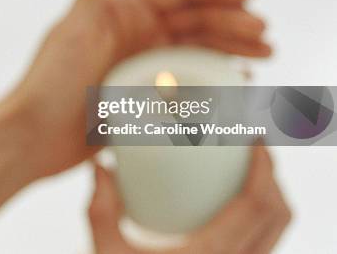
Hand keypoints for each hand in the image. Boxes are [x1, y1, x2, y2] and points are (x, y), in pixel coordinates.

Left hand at [8, 0, 270, 178]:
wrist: (31, 139)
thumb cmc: (47, 83)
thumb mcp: (73, 31)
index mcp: (120, 10)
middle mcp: (133, 32)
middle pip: (194, 17)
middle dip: (232, 20)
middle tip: (264, 35)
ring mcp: (140, 64)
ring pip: (196, 47)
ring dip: (230, 47)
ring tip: (265, 54)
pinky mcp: (143, 94)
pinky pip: (187, 80)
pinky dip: (213, 76)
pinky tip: (237, 81)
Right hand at [88, 146, 291, 253]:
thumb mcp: (107, 253)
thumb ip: (101, 209)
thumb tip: (101, 165)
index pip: (255, 206)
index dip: (263, 167)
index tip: (252, 137)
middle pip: (279, 215)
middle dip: (273, 174)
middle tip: (251, 146)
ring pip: (277, 231)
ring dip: (270, 194)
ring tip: (247, 167)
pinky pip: (264, 242)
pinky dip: (261, 214)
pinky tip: (235, 199)